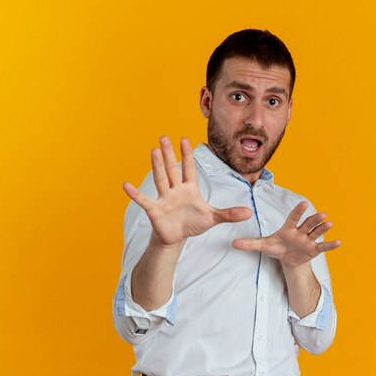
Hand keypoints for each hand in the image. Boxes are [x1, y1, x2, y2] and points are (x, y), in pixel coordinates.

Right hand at [123, 136, 251, 246]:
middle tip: (164, 137)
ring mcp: (164, 199)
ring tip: (153, 151)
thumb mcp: (213, 218)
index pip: (188, 168)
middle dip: (169, 154)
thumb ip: (229, 214)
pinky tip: (126, 185)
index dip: (187, 155)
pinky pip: (144, 200)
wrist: (177, 238)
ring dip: (157, 166)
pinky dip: (135, 194)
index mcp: (189, 189)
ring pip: (161, 179)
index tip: (184, 139)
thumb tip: (249, 212)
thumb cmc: (193, 223)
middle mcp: (175, 190)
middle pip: (172, 169)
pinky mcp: (154, 210)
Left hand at [232, 201, 340, 267]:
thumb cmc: (276, 247)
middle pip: (308, 223)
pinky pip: (322, 247)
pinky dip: (330, 245)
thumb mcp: (262, 246)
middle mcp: (300, 232)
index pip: (293, 218)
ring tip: (330, 223)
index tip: (303, 203)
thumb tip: (232, 243)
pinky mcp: (313, 249)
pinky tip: (339, 242)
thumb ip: (249, 243)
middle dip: (314, 219)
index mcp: (288, 228)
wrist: (286, 258)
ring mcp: (308, 240)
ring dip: (323, 228)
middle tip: (322, 213)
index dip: (298, 211)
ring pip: (316, 232)